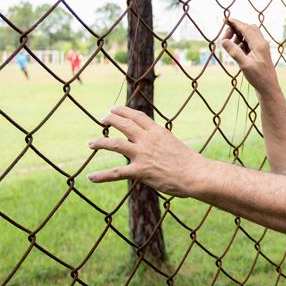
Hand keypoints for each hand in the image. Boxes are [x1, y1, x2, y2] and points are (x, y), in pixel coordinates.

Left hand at [87, 105, 205, 196]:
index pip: (137, 117)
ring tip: (90, 143)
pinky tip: (90, 177)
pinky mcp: (141, 171)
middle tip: (102, 119)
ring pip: (116, 144)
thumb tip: (153, 145)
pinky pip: (116, 172)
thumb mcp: (174, 144)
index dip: (123, 111)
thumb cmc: (189, 163)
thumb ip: (160, 142)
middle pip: (125, 125)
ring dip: (101, 142)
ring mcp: (143, 154)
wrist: (195, 174)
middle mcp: (149, 140)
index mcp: (158, 132)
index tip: (114, 108)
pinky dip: (102, 175)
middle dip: (111, 120)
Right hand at [220, 18, 279, 95]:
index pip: (246, 28)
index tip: (225, 20)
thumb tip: (224, 41)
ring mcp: (262, 47)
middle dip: (236, 30)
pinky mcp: (261, 51)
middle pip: (248, 28)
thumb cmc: (258, 78)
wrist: (269, 88)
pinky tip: (238, 52)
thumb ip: (235, 52)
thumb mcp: (244, 66)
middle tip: (225, 39)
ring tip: (231, 47)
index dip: (235, 23)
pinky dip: (243, 42)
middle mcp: (262, 43)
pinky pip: (251, 41)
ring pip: (250, 34)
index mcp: (259, 44)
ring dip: (239, 36)